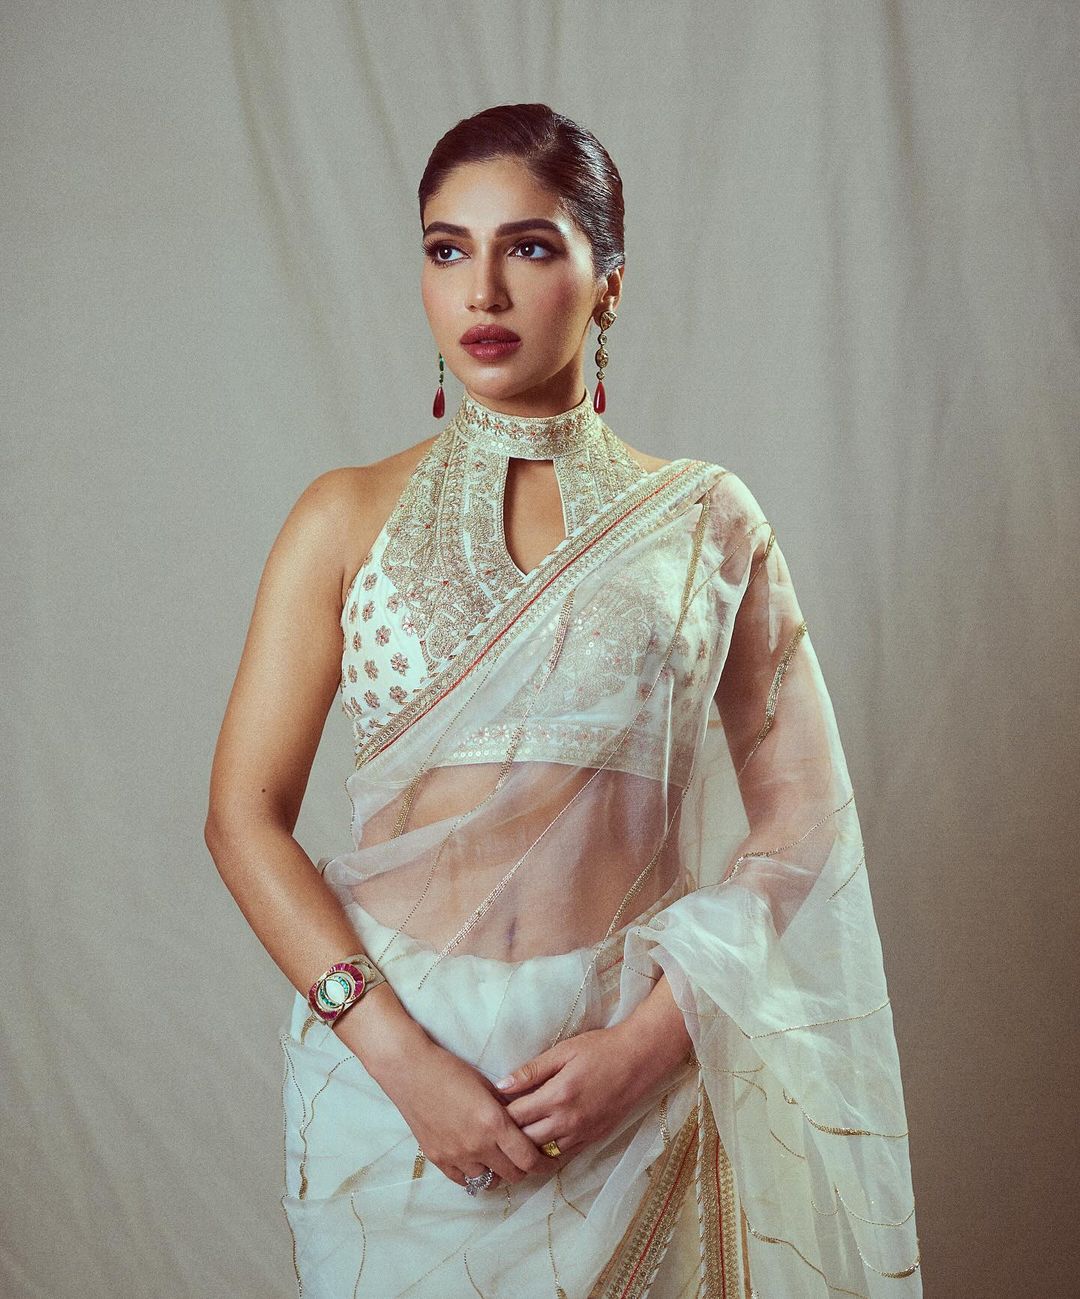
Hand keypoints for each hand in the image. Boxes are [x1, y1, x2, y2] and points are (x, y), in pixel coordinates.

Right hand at [369, 1034, 545, 1191]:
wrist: (410, 1070)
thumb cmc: (451, 1070)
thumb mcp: (488, 1086)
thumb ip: (508, 1109)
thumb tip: (526, 1124)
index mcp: (494, 1124)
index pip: (528, 1159)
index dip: (543, 1163)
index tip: (549, 1161)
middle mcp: (477, 1145)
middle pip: (513, 1175)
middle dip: (523, 1168)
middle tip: (524, 1157)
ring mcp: (456, 1155)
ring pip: (489, 1181)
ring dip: (498, 1172)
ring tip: (498, 1158)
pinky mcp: (438, 1158)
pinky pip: (463, 1181)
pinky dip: (474, 1174)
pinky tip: (476, 1160)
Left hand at [493, 1023, 655, 1169]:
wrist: (639, 1060)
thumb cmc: (600, 1049)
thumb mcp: (563, 1051)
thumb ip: (531, 1070)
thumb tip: (501, 1085)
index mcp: (557, 1096)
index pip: (515, 1117)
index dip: (497, 1114)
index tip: (488, 1108)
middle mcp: (568, 1121)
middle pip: (525, 1141)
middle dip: (508, 1135)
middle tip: (497, 1125)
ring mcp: (581, 1134)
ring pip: (543, 1154)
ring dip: (527, 1147)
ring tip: (515, 1136)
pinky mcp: (593, 1139)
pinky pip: (563, 1155)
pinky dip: (548, 1152)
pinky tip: (539, 1142)